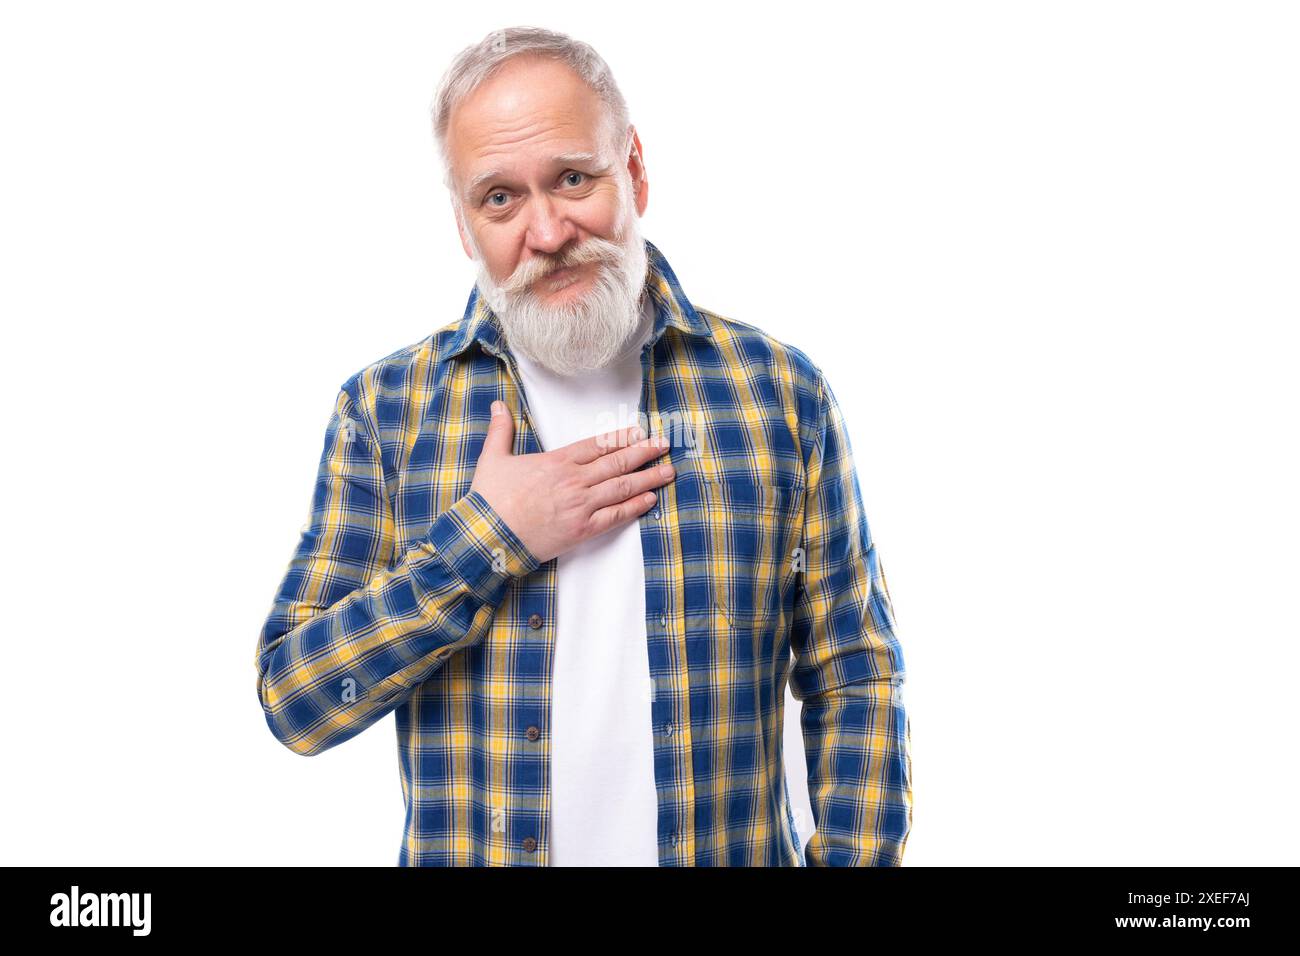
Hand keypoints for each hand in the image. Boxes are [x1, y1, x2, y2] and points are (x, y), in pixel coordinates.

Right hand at [469, 400, 674, 564]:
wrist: (488, 536)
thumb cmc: (490, 499)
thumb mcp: (493, 459)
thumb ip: (501, 430)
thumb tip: (498, 404)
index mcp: (557, 461)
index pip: (598, 445)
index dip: (621, 438)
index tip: (639, 432)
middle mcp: (574, 480)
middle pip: (617, 462)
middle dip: (644, 452)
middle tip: (664, 445)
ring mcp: (581, 505)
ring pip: (622, 487)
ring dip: (648, 478)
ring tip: (668, 470)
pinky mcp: (582, 529)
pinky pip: (615, 516)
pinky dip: (634, 507)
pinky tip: (650, 499)